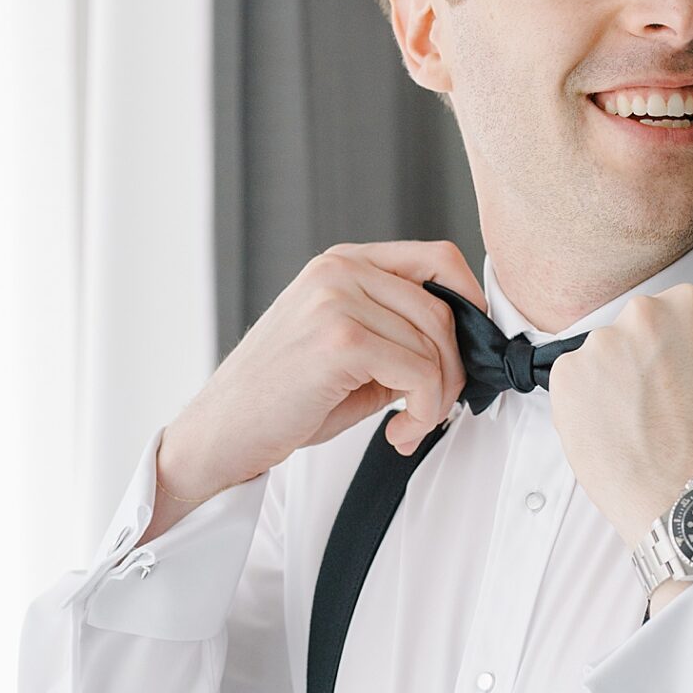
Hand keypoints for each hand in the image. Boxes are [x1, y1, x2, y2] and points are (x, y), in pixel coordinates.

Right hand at [158, 239, 487, 502]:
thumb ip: (398, 334)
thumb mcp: (346, 350)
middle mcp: (340, 269)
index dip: (470, 306)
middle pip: (444, 307)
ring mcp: (338, 299)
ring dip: (437, 398)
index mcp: (342, 263)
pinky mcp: (341, 339)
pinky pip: (420, 373)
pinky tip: (398, 432)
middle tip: (431, 410)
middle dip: (455, 369)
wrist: (221, 433)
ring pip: (436, 343)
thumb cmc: (281, 399)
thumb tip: (465, 349)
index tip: (468, 354)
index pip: (437, 259)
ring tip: (409, 425)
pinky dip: (424, 412)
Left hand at [546, 284, 692, 549]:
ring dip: (613, 387)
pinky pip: (572, 386)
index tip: (680, 376)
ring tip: (635, 431)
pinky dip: (585, 409)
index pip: (677, 315)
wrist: (691, 509)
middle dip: (643, 364)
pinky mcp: (566, 378)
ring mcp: (601, 345)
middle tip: (657, 408)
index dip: (680, 352)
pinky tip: (612, 438)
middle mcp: (644, 315)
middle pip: (636, 332)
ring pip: (602, 360)